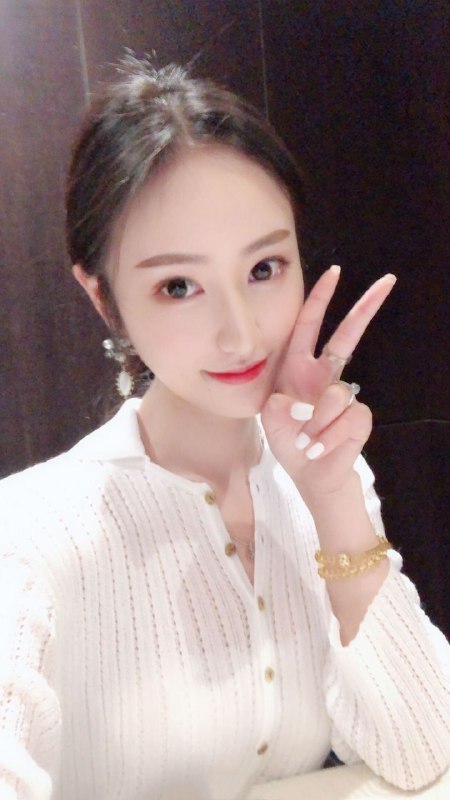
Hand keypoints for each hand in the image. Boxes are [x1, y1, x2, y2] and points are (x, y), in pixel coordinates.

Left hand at [260, 266, 395, 498]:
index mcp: (298, 368)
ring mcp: (345, 395)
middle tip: (387, 280)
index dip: (320, 300)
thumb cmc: (289, 442)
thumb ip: (277, 409)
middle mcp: (325, 376)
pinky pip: (348, 420)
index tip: (334, 273)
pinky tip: (320, 449)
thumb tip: (294, 402)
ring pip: (337, 396)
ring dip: (316, 425)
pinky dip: (329, 438)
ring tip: (306, 443)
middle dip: (366, 307)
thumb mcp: (271, 422)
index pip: (309, 327)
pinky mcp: (360, 417)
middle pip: (348, 335)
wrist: (310, 475)